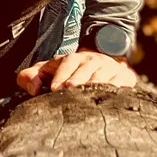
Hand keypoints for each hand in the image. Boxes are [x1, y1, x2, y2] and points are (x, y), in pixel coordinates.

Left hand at [16, 50, 139, 95]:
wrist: (104, 65)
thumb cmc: (70, 74)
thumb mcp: (49, 71)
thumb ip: (32, 76)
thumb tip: (32, 87)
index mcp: (73, 58)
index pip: (66, 63)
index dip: (60, 75)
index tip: (54, 88)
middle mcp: (92, 61)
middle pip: (85, 68)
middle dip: (78, 78)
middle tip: (70, 89)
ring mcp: (109, 68)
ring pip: (103, 76)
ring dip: (95, 84)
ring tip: (88, 94)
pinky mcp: (124, 78)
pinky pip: (121, 83)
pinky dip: (116, 89)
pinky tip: (109, 98)